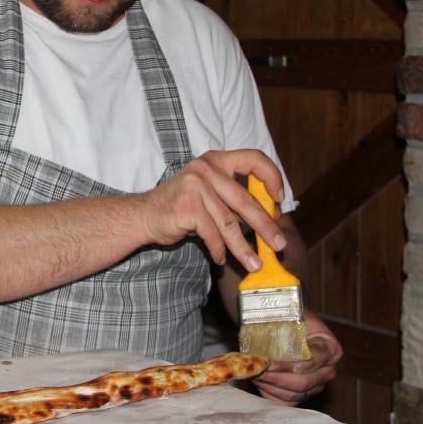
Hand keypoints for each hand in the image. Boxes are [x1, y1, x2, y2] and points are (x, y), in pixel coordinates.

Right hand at [140, 149, 286, 272]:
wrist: (144, 215)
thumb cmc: (179, 205)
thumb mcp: (208, 192)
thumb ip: (232, 198)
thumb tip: (267, 217)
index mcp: (216, 160)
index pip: (254, 159)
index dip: (272, 177)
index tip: (279, 199)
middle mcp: (207, 169)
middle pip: (246, 200)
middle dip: (265, 226)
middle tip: (278, 245)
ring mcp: (196, 186)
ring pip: (230, 223)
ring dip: (244, 247)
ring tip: (254, 263)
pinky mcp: (188, 207)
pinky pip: (212, 234)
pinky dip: (219, 250)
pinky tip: (221, 259)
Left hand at [253, 311, 342, 405]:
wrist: (286, 324)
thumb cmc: (288, 319)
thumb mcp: (290, 317)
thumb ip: (284, 329)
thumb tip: (267, 342)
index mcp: (330, 348)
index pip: (311, 362)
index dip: (287, 364)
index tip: (267, 362)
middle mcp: (328, 369)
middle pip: (303, 382)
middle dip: (276, 377)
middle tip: (256, 370)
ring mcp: (317, 384)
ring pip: (294, 394)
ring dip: (270, 385)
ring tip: (254, 374)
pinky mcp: (304, 394)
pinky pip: (288, 401)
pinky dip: (271, 394)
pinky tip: (260, 382)